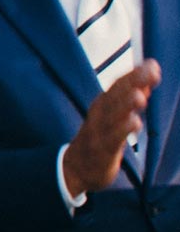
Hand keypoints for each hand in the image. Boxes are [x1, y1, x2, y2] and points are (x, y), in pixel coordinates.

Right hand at [64, 62, 159, 198]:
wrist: (78, 167)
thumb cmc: (102, 136)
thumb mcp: (116, 114)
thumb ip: (133, 95)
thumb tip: (150, 74)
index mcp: (104, 103)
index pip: (119, 84)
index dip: (135, 74)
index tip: (152, 64)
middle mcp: (100, 113)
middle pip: (116, 94)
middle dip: (134, 82)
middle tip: (151, 72)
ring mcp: (100, 131)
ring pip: (114, 115)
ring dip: (127, 104)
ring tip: (139, 96)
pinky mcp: (103, 149)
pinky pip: (113, 138)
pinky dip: (123, 129)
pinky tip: (134, 122)